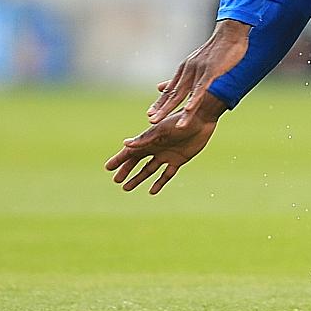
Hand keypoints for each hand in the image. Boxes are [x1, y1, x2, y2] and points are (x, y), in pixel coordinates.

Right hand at [105, 102, 221, 194]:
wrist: (202, 119)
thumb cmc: (180, 122)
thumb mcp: (161, 131)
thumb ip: (145, 139)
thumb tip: (125, 144)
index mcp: (149, 139)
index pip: (130, 152)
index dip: (119, 160)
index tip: (108, 168)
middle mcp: (156, 148)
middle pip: (137, 162)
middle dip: (126, 170)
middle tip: (116, 180)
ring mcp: (167, 154)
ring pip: (149, 170)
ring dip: (138, 178)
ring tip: (126, 188)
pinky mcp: (179, 160)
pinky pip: (166, 174)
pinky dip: (159, 182)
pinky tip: (151, 191)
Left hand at [148, 20, 249, 123]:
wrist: (230, 32)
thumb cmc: (218, 48)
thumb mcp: (198, 61)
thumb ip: (189, 72)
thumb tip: (184, 77)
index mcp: (186, 69)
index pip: (170, 89)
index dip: (160, 102)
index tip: (150, 114)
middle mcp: (188, 70)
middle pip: (173, 93)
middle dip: (162, 108)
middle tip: (151, 121)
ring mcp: (199, 70)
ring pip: (185, 93)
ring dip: (176, 109)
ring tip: (169, 123)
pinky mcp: (211, 70)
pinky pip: (201, 87)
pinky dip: (194, 99)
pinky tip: (188, 109)